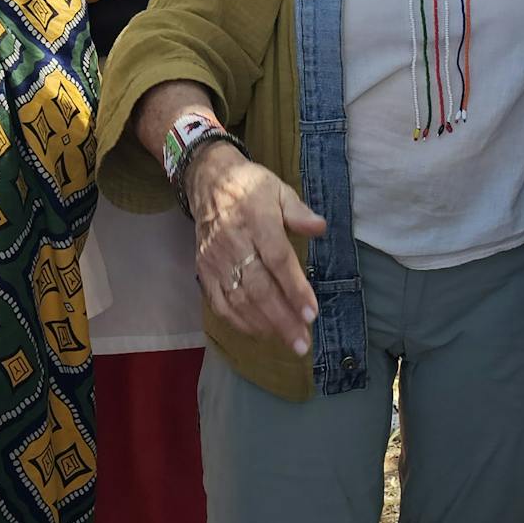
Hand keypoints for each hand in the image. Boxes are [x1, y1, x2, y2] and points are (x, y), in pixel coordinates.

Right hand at [184, 144, 327, 357]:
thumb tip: (320, 227)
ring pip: (239, 299)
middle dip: (282, 318)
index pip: (277, 259)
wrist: (209, 181)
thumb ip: (299, 212)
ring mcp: (215, 259)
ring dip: (264, 324)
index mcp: (257, 219)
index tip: (311, 313)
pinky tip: (260, 332)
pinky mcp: (203, 270)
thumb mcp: (279, 189)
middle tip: (303, 341)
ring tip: (288, 340)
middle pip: (259, 287)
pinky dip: (238, 321)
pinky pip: (219, 302)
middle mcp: (234, 242)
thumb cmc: (251, 187)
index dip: (294, 288)